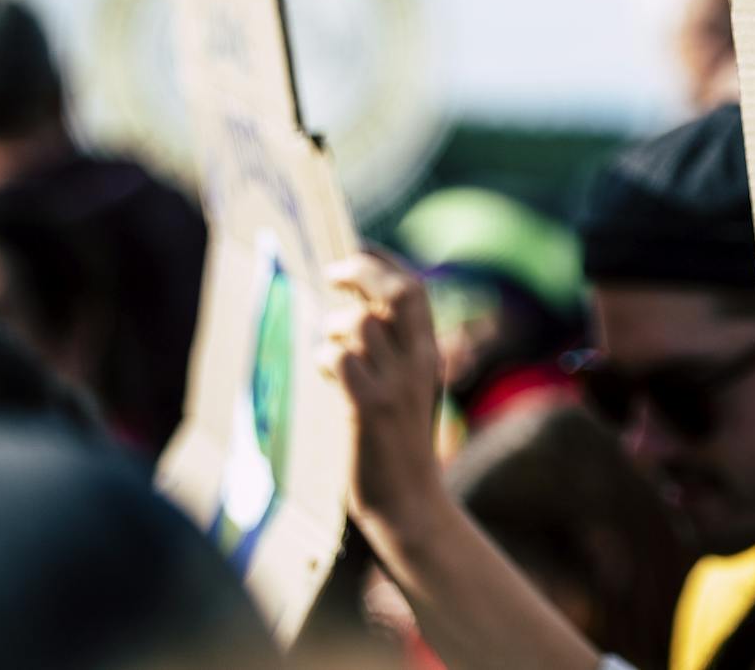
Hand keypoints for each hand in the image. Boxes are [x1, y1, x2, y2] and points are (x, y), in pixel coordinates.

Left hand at [317, 255, 607, 669]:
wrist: (411, 504)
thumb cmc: (400, 446)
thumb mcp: (408, 390)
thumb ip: (391, 353)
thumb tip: (354, 315)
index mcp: (429, 353)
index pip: (414, 287)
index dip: (384, 260)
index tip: (357, 250)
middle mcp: (419, 362)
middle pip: (397, 291)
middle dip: (363, 271)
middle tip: (332, 272)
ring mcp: (396, 385)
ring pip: (362, 324)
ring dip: (335, 325)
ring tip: (328, 345)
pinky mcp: (370, 410)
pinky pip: (342, 361)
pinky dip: (326, 359)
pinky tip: (325, 377)